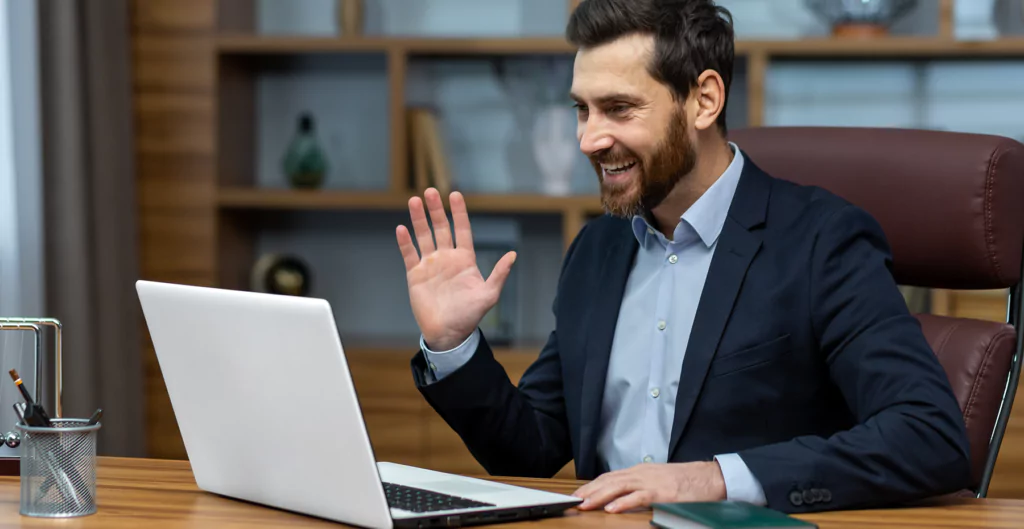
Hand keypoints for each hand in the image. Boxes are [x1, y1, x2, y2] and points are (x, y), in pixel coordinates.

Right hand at [396, 188, 516, 350]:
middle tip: (429, 191)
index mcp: (464, 259)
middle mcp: (446, 258)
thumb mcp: (488, 295)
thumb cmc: (470, 315)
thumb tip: (512, 255)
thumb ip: (499, 274)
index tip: (455, 194)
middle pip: (440, 228)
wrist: (448, 333)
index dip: (458, 212)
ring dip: (419, 219)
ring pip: (423, 236)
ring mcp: (430, 265)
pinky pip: (409, 254)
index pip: (461, 229)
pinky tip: (402, 228)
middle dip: (435, 210)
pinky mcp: (416, 275)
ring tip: (414, 201)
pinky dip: (405, 242)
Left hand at [572, 462, 726, 513]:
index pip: (609, 477)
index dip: (592, 485)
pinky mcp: (661, 492)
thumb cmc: (684, 481)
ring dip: (599, 496)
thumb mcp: (657, 480)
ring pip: (618, 487)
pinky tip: (611, 509)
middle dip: (589, 491)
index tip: (578, 494)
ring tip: (584, 504)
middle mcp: (640, 473)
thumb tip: (622, 496)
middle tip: (573, 500)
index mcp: (639, 471)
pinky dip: (623, 502)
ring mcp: (650, 481)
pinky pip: (638, 497)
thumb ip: (640, 486)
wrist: (708, 477)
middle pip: (608, 480)